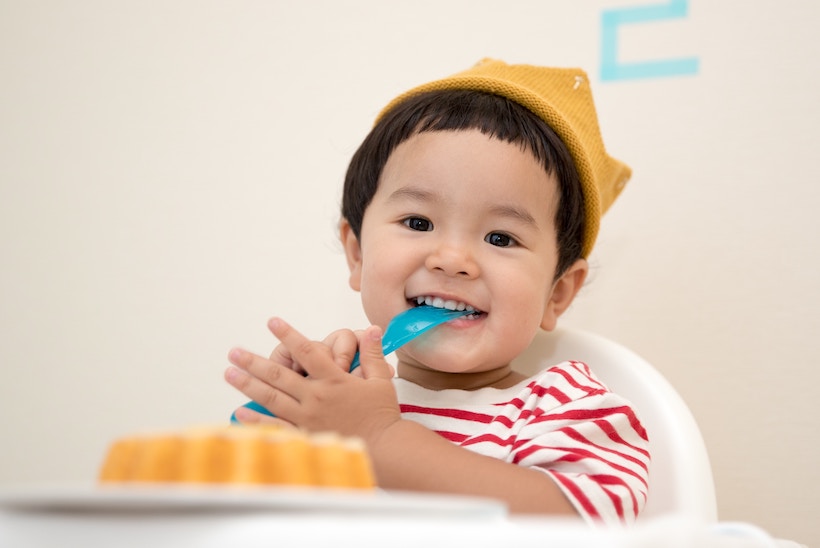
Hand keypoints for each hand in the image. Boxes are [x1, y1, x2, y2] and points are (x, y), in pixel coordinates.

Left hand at [225, 318, 400, 441]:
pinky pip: (276, 427)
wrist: (384, 448)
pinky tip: (240, 412)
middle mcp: (316, 397)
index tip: (272, 322)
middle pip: (279, 375)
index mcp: (334, 380)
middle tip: (234, 352)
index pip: (307, 351)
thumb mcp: (381, 380)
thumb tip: (372, 328)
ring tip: (230, 373)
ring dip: (248, 384)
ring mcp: (308, 418)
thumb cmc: (382, 414)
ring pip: (272, 398)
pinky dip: (257, 420)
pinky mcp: (305, 435)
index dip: (289, 334)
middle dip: (254, 361)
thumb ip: (372, 353)